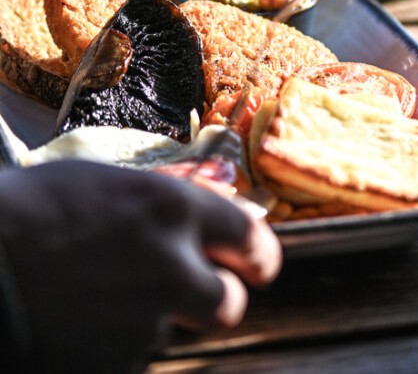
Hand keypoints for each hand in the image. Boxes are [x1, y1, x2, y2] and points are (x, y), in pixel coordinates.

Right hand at [0, 160, 281, 373]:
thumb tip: (209, 210)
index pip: (251, 238)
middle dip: (217, 298)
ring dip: (146, 318)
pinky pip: (126, 356)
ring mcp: (142, 322)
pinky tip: (76, 321)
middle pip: (229, 302)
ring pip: (168, 330)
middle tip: (194, 292)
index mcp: (174, 210)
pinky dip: (109, 344)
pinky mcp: (113, 365)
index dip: (258, 254)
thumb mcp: (113, 184)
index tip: (255, 262)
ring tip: (98, 296)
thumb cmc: (38, 207)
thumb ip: (169, 202)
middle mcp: (171, 267)